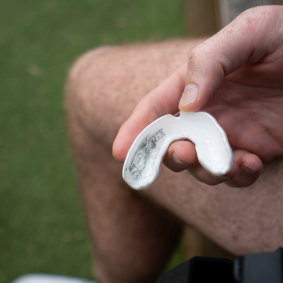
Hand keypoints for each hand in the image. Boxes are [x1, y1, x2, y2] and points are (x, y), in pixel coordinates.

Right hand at [113, 6, 282, 186]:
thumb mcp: (248, 33)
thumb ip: (209, 62)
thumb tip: (186, 105)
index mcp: (196, 85)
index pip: (156, 109)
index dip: (136, 130)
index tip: (120, 152)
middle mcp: (207, 113)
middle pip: (173, 142)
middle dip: (170, 155)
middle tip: (181, 154)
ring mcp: (228, 135)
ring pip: (201, 165)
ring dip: (203, 169)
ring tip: (223, 163)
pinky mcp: (253, 151)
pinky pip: (235, 173)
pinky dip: (236, 175)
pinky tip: (249, 163)